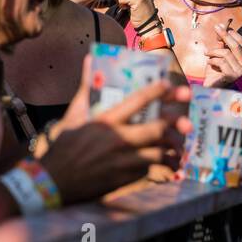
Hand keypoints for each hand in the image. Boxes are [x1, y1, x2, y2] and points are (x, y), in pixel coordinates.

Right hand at [41, 78, 192, 204]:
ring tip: (179, 150)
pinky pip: (148, 170)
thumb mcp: (73, 116)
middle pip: (157, 129)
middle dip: (175, 124)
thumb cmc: (63, 147)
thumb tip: (89, 59)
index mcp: (105, 121)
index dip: (158, 91)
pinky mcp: (124, 179)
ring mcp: (122, 162)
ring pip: (158, 153)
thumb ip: (86, 88)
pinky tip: (162, 165)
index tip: (171, 87)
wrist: (54, 182)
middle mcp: (117, 140)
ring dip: (172, 151)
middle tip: (187, 123)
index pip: (138, 101)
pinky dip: (156, 166)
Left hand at [202, 22, 241, 88]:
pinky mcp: (232, 76)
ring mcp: (240, 71)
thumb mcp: (217, 54)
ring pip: (227, 53)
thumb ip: (220, 43)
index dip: (231, 33)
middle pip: (236, 46)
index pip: (241, 42)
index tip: (220, 26)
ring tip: (207, 54)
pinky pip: (221, 62)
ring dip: (214, 51)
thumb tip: (221, 27)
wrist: (210, 87)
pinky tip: (208, 62)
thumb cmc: (215, 71)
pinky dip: (212, 60)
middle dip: (225, 35)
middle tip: (216, 28)